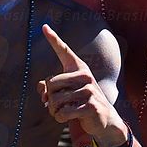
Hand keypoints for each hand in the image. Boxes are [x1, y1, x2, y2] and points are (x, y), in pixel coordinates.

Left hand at [38, 24, 122, 138]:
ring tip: (61, 112)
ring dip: (53, 110)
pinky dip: (60, 118)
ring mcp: (89, 90)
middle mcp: (85, 75)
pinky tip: (66, 118)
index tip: (44, 26)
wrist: (104, 120)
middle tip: (53, 106)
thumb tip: (42, 90)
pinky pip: (64, 112)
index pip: (64, 51)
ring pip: (55, 100)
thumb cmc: (80, 103)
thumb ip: (50, 89)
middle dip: (49, 98)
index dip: (53, 39)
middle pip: (51, 83)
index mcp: (78, 68)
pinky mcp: (91, 106)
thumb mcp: (65, 93)